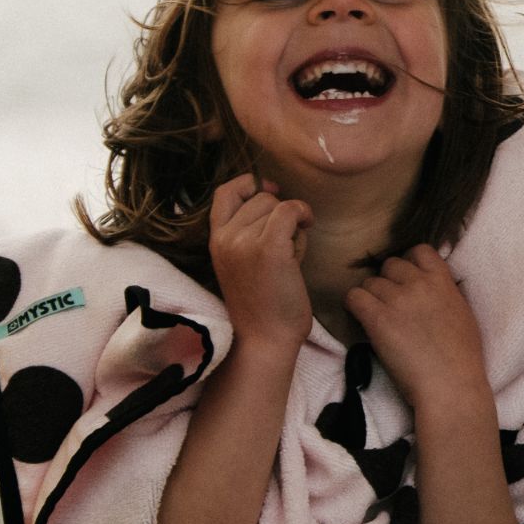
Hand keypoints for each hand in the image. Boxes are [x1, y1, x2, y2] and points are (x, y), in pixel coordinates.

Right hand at [209, 175, 312, 351]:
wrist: (264, 339)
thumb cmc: (262, 305)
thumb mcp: (242, 263)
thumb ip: (247, 233)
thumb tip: (273, 194)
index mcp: (215, 241)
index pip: (225, 193)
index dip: (249, 184)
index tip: (273, 191)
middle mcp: (225, 238)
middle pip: (262, 197)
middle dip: (280, 215)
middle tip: (284, 248)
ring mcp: (243, 242)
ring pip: (279, 205)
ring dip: (293, 225)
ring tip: (290, 256)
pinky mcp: (268, 249)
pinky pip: (290, 210)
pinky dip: (303, 214)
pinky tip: (308, 226)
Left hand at [347, 245, 487, 418]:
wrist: (450, 385)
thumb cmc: (463, 359)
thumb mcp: (462, 315)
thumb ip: (445, 294)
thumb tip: (432, 289)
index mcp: (443, 281)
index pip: (419, 250)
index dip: (409, 263)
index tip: (407, 280)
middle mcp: (419, 283)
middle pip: (390, 265)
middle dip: (388, 282)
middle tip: (390, 304)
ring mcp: (398, 299)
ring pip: (370, 283)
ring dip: (371, 298)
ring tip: (377, 319)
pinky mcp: (378, 318)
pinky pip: (353, 297)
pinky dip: (354, 307)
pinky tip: (363, 321)